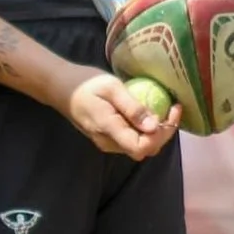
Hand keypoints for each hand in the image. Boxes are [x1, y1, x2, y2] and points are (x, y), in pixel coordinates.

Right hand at [59, 64, 177, 158]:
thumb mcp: (111, 88)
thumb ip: (132, 107)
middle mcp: (109, 143)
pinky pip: (132, 139)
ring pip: (140, 145)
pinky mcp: (108, 137)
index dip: (163, 134)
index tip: (172, 110)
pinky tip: (149, 112)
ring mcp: (107, 142)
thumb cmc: (85, 84)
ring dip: (156, 131)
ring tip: (165, 108)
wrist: (61, 88)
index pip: (143, 147)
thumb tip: (155, 126)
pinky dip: (146, 129)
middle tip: (173, 107)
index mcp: (110, 130)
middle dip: (164, 132)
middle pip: (145, 148)